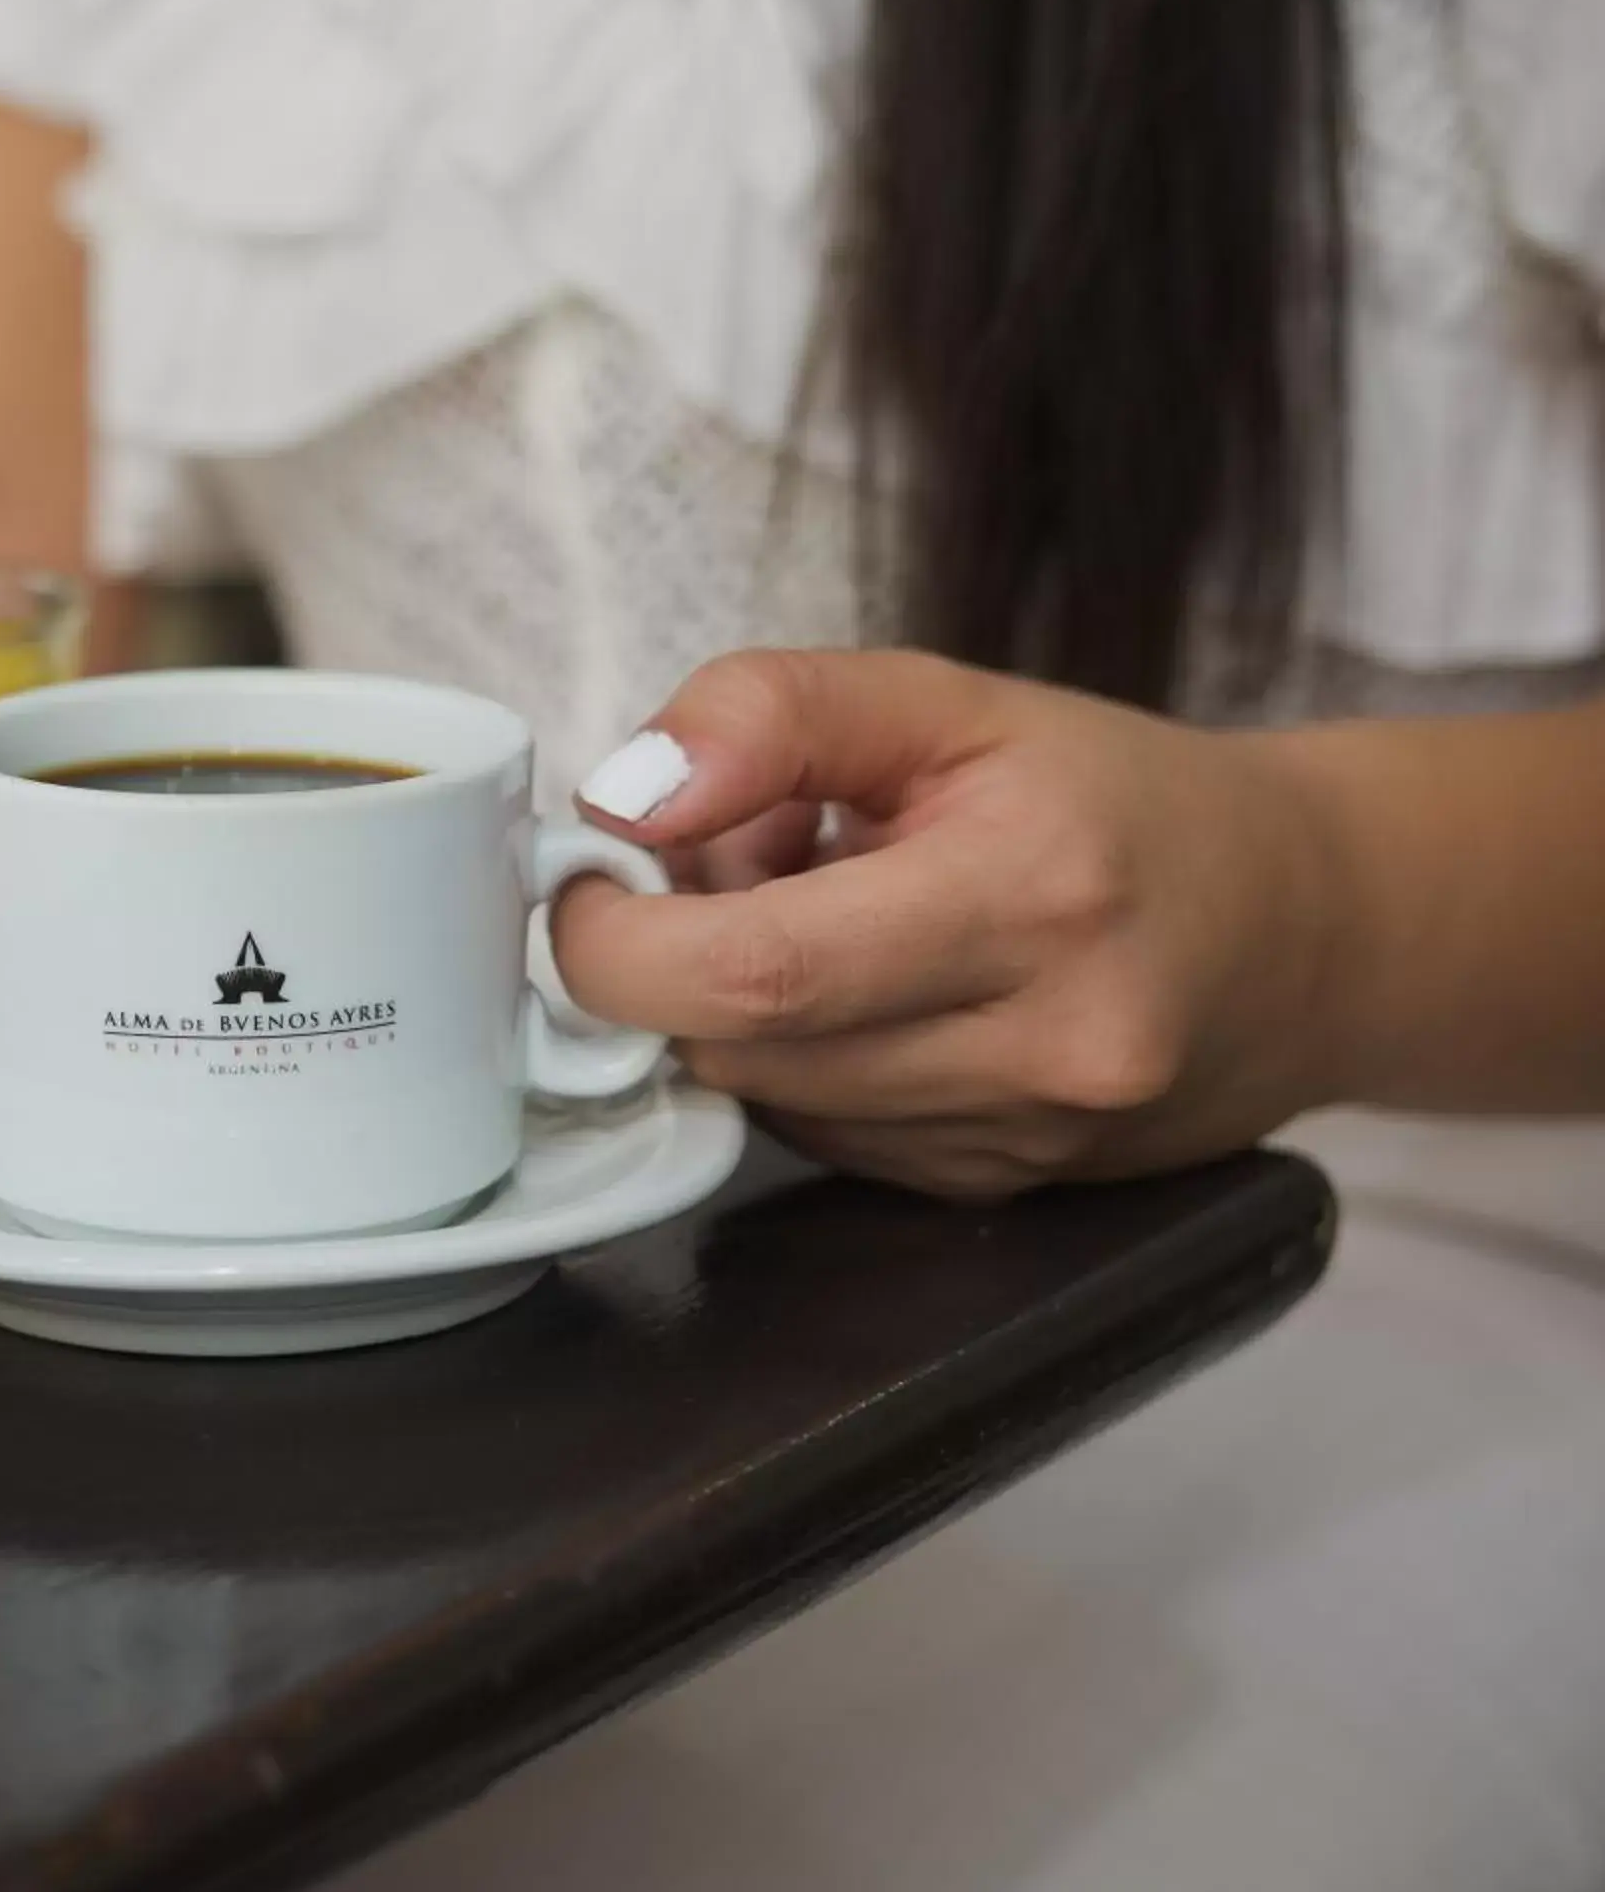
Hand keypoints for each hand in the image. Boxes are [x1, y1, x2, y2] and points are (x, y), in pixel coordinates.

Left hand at [551, 649, 1352, 1198]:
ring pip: (768, 1101)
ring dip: (742, 1014)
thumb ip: (772, 715)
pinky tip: (872, 995)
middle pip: (739, 1048)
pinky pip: (823, 1140)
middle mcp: (1042, 1043)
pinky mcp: (999, 1192)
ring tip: (823, 921)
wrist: (1306, 932)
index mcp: (1030, 896)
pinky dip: (805, 1065)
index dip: (617, 942)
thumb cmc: (1117, 801)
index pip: (751, 973)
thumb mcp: (952, 699)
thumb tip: (623, 797)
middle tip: (720, 873)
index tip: (585, 884)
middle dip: (674, 964)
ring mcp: (1023, 1139)